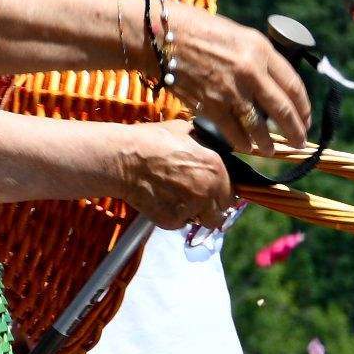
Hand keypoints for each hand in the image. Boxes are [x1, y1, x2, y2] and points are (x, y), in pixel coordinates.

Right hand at [119, 120, 235, 230]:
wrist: (123, 159)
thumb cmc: (150, 141)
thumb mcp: (182, 130)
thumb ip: (201, 140)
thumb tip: (208, 141)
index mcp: (215, 169)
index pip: (231, 192)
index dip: (222, 194)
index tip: (214, 194)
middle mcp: (208, 191)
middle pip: (220, 213)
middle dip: (211, 208)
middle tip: (196, 201)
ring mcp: (191, 208)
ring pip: (202, 222)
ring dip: (195, 215)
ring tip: (179, 202)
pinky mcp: (172, 221)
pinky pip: (180, 223)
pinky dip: (174, 217)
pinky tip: (162, 203)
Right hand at [168, 8, 309, 154]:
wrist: (161, 34)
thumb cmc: (199, 31)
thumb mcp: (239, 37)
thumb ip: (259, 60)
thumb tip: (274, 85)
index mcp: (261, 50)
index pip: (294, 85)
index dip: (303, 107)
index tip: (306, 118)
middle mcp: (250, 70)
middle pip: (283, 109)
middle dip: (295, 130)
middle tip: (300, 141)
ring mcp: (230, 89)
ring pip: (258, 126)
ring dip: (267, 142)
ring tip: (270, 149)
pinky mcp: (210, 104)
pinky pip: (233, 131)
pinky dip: (241, 142)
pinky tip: (246, 146)